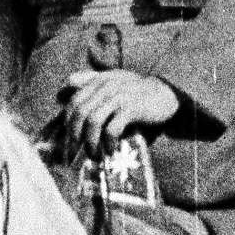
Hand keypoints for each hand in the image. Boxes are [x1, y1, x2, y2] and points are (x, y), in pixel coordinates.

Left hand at [59, 67, 181, 151]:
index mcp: (99, 81)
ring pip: (93, 121)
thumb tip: (69, 79)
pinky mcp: (131, 108)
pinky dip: (108, 142)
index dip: (67, 122)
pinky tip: (110, 150)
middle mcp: (106, 86)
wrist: (166, 95)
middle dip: (74, 136)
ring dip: (90, 142)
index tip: (68, 140)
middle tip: (76, 153)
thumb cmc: (137, 92)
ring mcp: (118, 96)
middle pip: (80, 113)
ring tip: (94, 155)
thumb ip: (92, 80)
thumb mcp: (114, 81)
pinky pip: (112, 128)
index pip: (74, 102)